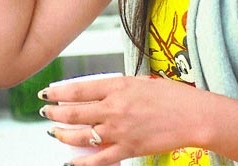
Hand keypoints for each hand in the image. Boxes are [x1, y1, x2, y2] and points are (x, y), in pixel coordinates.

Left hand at [39, 75, 206, 164]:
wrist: (192, 116)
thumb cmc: (171, 95)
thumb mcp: (141, 81)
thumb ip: (119, 87)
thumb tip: (101, 92)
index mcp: (118, 86)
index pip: (79, 89)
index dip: (59, 92)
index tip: (48, 92)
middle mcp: (114, 108)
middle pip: (75, 112)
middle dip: (55, 112)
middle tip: (45, 111)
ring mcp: (119, 130)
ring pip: (81, 135)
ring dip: (62, 134)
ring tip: (53, 131)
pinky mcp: (128, 149)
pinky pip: (98, 159)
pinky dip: (81, 162)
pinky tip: (70, 161)